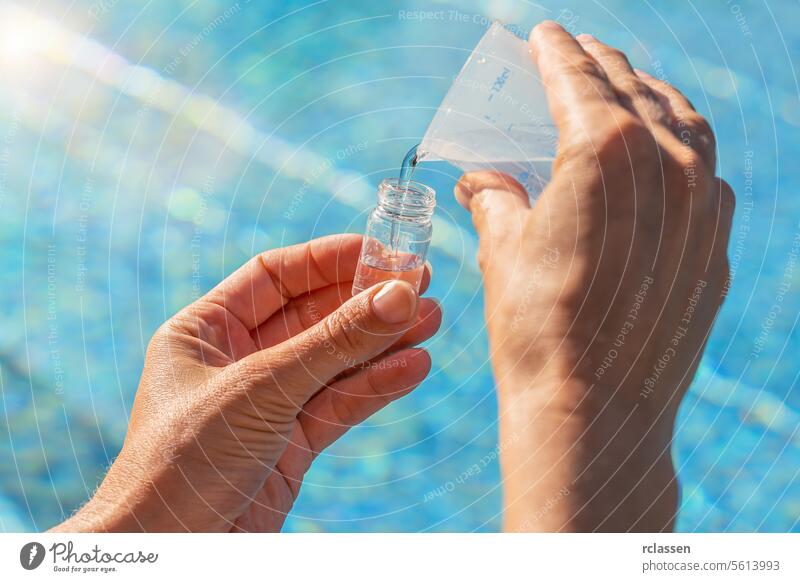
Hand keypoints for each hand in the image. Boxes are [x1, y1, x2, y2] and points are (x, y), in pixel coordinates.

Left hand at [52, 234, 440, 531]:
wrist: (172, 553)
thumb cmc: (181, 463)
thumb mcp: (260, 389)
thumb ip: (332, 343)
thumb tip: (398, 294)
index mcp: (205, 331)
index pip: (275, 276)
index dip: (328, 260)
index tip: (380, 252)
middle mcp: (237, 361)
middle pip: (313, 316)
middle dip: (366, 302)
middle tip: (419, 284)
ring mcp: (267, 403)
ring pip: (335, 362)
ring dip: (382, 342)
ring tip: (431, 320)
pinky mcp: (291, 445)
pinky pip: (340, 404)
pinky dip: (377, 387)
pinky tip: (413, 367)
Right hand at [454, 22, 732, 530]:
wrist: (595, 410)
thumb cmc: (537, 328)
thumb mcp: (502, 251)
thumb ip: (495, 199)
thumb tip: (480, 179)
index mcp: (604, 151)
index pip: (577, 78)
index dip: (554, 51)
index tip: (543, 35)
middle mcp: (667, 164)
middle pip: (632, 89)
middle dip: (600, 66)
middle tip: (577, 53)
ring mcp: (704, 204)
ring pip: (683, 122)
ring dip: (650, 98)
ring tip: (627, 90)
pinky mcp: (715, 244)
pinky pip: (706, 173)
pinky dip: (681, 149)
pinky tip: (663, 157)